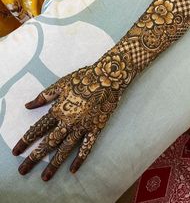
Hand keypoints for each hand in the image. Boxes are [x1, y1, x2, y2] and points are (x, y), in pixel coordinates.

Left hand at [12, 51, 133, 180]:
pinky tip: (73, 169)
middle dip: (35, 157)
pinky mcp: (95, 129)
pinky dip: (80, 158)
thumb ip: (44, 96)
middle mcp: (68, 122)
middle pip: (49, 143)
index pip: (38, 128)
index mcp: (58, 110)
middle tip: (23, 171)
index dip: (26, 140)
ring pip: (66, 148)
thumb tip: (28, 106)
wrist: (107, 78)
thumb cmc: (84, 78)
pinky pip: (87, 146)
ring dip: (55, 163)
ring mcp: (82, 127)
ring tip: (45, 177)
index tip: (17, 151)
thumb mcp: (61, 84)